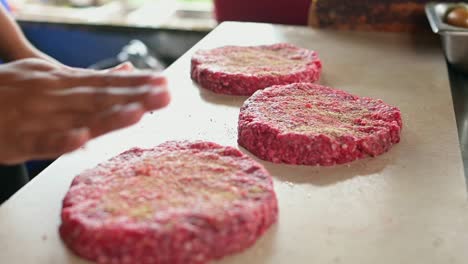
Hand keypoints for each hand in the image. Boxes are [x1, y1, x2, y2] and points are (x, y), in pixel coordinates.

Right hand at [0, 59, 169, 164]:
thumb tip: (127, 69)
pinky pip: (41, 142)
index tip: (164, 83)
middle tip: (165, 96)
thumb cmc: (14, 92)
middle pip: (100, 97)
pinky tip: (81, 139)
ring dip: (107, 116)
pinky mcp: (18, 140)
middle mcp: (55, 96)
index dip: (136, 83)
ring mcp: (37, 117)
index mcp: (64, 81)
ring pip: (76, 117)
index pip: (106, 82)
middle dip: (134, 96)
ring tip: (137, 113)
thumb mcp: (52, 76)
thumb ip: (92, 77)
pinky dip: (60, 140)